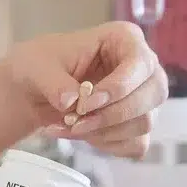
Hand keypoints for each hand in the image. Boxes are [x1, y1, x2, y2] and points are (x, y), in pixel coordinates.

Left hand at [9, 21, 167, 158]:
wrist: (33, 93)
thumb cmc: (40, 67)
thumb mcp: (37, 67)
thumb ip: (54, 83)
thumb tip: (72, 102)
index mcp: (125, 40)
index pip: (141, 64)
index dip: (118, 87)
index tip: (85, 104)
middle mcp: (142, 69)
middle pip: (153, 95)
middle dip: (112, 115)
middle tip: (76, 123)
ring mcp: (142, 100)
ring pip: (144, 123)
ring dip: (104, 133)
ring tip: (70, 128)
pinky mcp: (134, 126)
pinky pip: (136, 144)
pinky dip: (109, 146)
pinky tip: (84, 137)